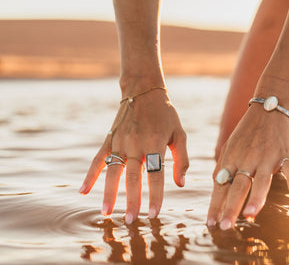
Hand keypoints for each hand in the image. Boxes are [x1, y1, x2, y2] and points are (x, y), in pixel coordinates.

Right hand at [79, 87, 188, 222]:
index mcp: (155, 143)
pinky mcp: (110, 139)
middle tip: (131, 221)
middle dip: (132, 201)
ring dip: (109, 193)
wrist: (143, 91)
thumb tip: (180, 184)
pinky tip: (83, 191)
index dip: (156, 195)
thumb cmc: (166, 115)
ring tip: (107, 213)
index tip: (154, 214)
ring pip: (113, 172)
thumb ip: (182, 160)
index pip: (156, 175)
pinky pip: (98, 160)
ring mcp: (120, 142)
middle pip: (133, 177)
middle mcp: (136, 144)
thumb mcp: (180, 134)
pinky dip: (90, 175)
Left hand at [207, 102, 288, 229]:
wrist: (270, 106)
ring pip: (261, 181)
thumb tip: (216, 184)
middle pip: (237, 187)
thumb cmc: (248, 131)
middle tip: (225, 227)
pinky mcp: (285, 154)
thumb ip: (224, 166)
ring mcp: (267, 157)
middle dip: (230, 208)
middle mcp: (247, 160)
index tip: (210, 224)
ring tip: (249, 215)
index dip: (215, 205)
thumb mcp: (230, 146)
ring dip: (256, 198)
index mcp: (232, 159)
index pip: (221, 186)